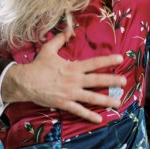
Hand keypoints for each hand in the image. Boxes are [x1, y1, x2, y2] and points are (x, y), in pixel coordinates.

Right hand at [2, 30, 125, 123]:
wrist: (25, 82)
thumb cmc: (38, 65)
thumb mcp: (49, 49)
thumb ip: (60, 39)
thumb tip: (69, 29)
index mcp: (73, 67)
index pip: (94, 63)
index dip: (108, 61)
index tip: (120, 59)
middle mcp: (75, 80)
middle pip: (97, 81)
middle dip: (112, 81)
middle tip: (124, 82)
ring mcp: (70, 93)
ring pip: (91, 98)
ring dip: (106, 100)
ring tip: (118, 103)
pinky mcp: (64, 103)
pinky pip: (79, 111)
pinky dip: (89, 115)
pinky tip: (99, 119)